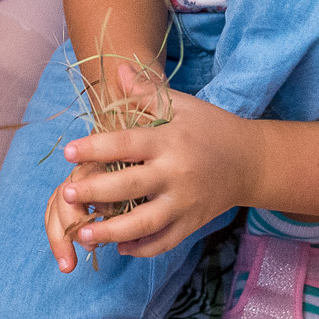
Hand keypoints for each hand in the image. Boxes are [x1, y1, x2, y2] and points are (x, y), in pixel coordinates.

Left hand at [46, 62, 254, 263]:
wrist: (251, 161)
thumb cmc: (211, 128)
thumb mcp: (183, 106)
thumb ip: (147, 92)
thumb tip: (118, 69)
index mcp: (168, 141)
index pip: (126, 143)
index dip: (95, 148)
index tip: (68, 152)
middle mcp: (175, 173)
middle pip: (129, 186)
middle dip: (95, 192)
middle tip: (66, 194)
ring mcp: (184, 203)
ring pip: (143, 224)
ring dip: (110, 232)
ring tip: (83, 234)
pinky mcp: (191, 224)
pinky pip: (163, 242)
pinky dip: (140, 249)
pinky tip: (118, 247)